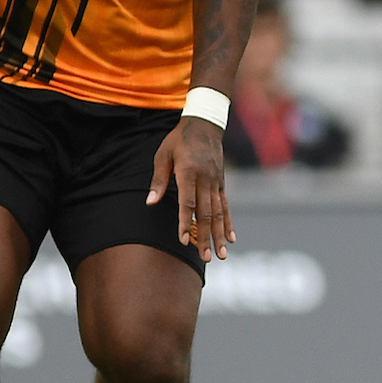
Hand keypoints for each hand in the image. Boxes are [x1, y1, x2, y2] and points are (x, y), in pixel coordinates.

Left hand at [147, 117, 234, 261]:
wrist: (204, 125)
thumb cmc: (178, 141)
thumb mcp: (163, 155)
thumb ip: (158, 180)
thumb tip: (150, 202)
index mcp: (189, 172)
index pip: (187, 203)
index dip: (185, 223)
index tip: (183, 241)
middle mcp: (206, 180)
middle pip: (206, 213)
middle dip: (206, 237)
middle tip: (207, 257)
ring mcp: (216, 183)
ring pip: (219, 213)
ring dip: (220, 235)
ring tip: (221, 254)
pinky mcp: (222, 184)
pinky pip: (226, 206)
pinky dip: (229, 223)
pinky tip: (232, 238)